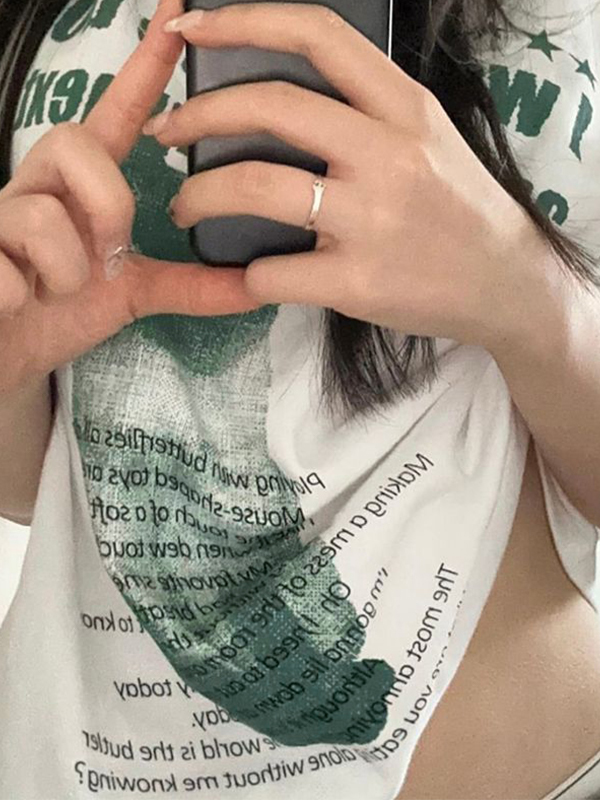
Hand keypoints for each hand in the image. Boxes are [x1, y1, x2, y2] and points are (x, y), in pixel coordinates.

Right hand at [0, 0, 258, 397]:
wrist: (7, 353)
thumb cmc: (64, 309)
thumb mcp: (134, 293)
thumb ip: (190, 285)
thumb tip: (258, 289)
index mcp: (82, 183)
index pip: (116, 112)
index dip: (145, 66)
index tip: (175, 11)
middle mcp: (39, 182)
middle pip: (76, 144)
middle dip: (107, 204)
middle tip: (110, 254)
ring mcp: (0, 213)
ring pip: (39, 213)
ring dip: (66, 270)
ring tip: (59, 291)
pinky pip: (0, 265)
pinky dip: (21, 295)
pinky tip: (21, 304)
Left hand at [153, 1, 558, 351]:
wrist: (507, 285)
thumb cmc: (461, 210)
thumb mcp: (430, 139)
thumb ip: (370, 112)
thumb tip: (286, 95)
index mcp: (404, 108)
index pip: (318, 36)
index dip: (244, 21)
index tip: (193, 31)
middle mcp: (389, 153)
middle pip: (271, 106)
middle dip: (198, 115)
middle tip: (168, 133)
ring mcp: (372, 218)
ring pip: (255, 186)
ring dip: (200, 195)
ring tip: (184, 207)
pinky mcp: (358, 281)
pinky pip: (272, 270)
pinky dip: (246, 273)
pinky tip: (246, 275)